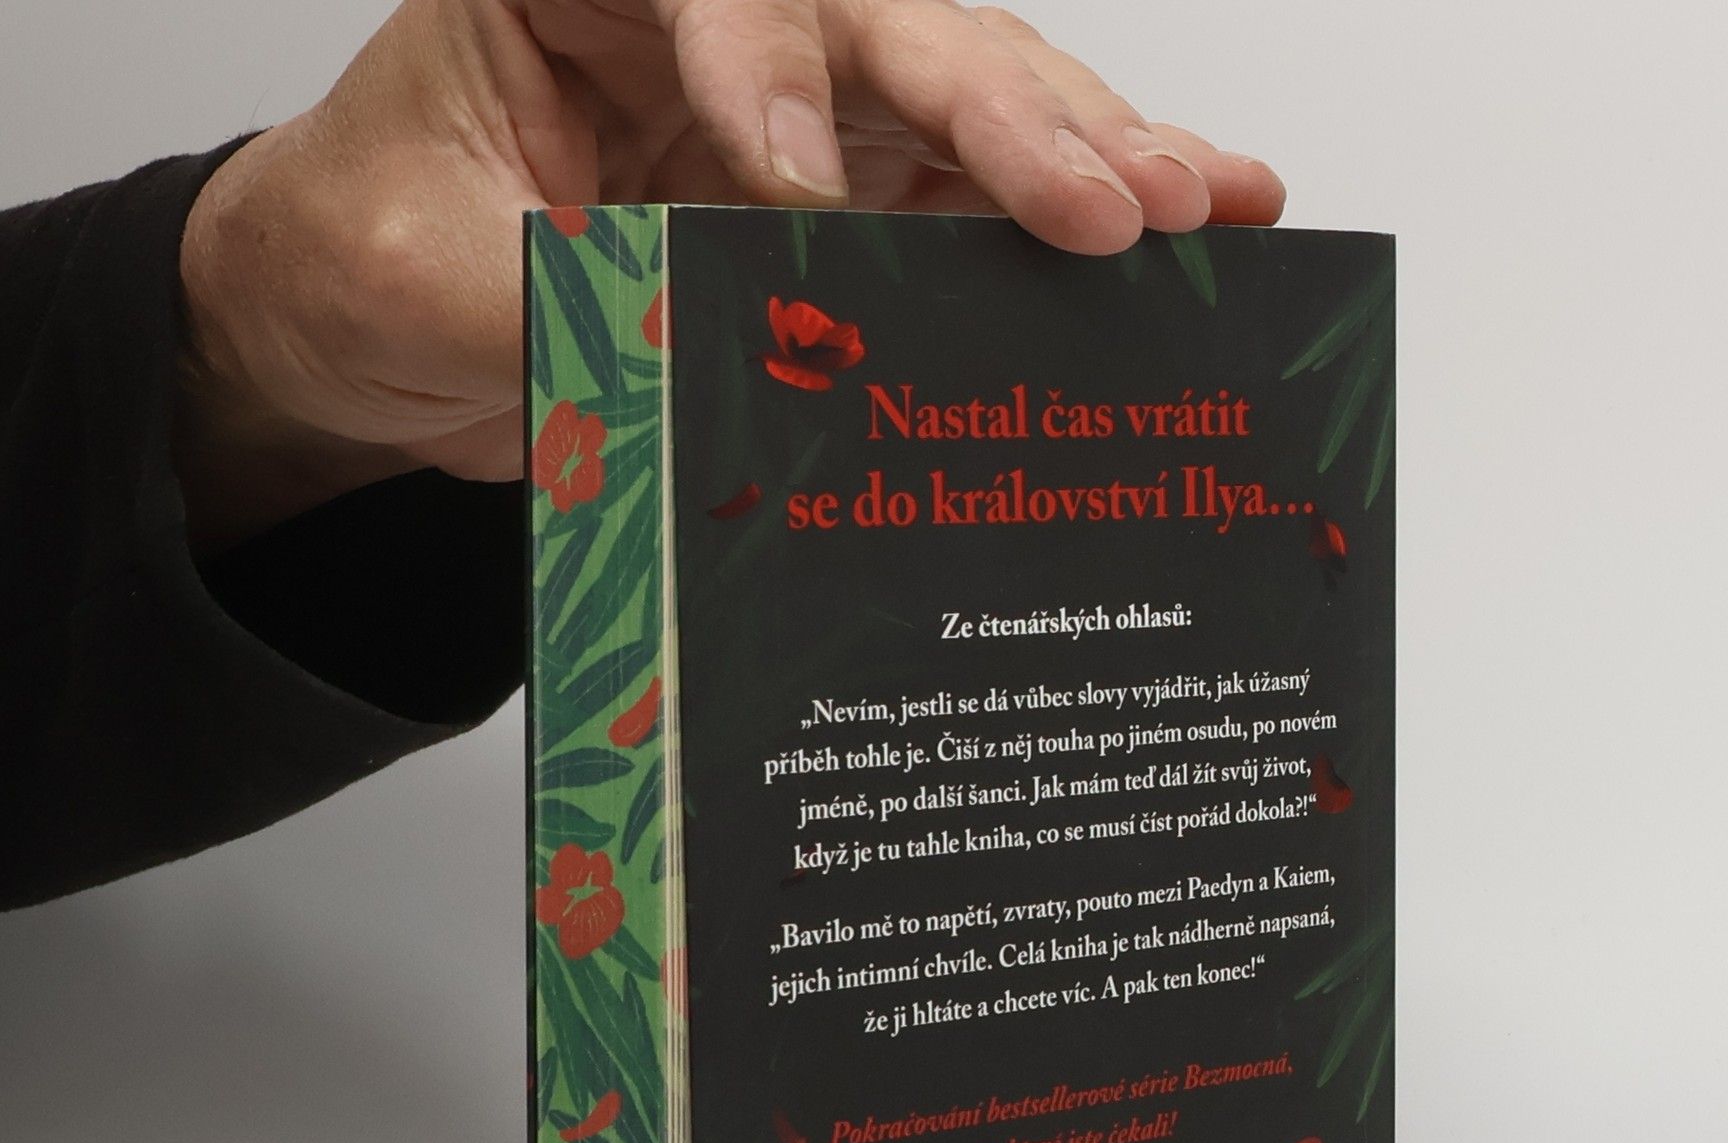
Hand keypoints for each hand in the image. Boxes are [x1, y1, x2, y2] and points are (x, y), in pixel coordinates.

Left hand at [177, 0, 1283, 546]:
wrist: (367, 316)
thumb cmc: (373, 253)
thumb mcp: (429, 283)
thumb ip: (564, 308)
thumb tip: (699, 356)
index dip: (767, 82)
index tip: (796, 195)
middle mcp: (721, 23)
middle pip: (889, 33)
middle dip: (1003, 117)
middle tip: (1103, 200)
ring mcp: (800, 103)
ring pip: (964, 101)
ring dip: (1084, 155)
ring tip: (1191, 206)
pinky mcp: (849, 193)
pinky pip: (973, 195)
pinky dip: (1072, 212)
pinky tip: (1188, 214)